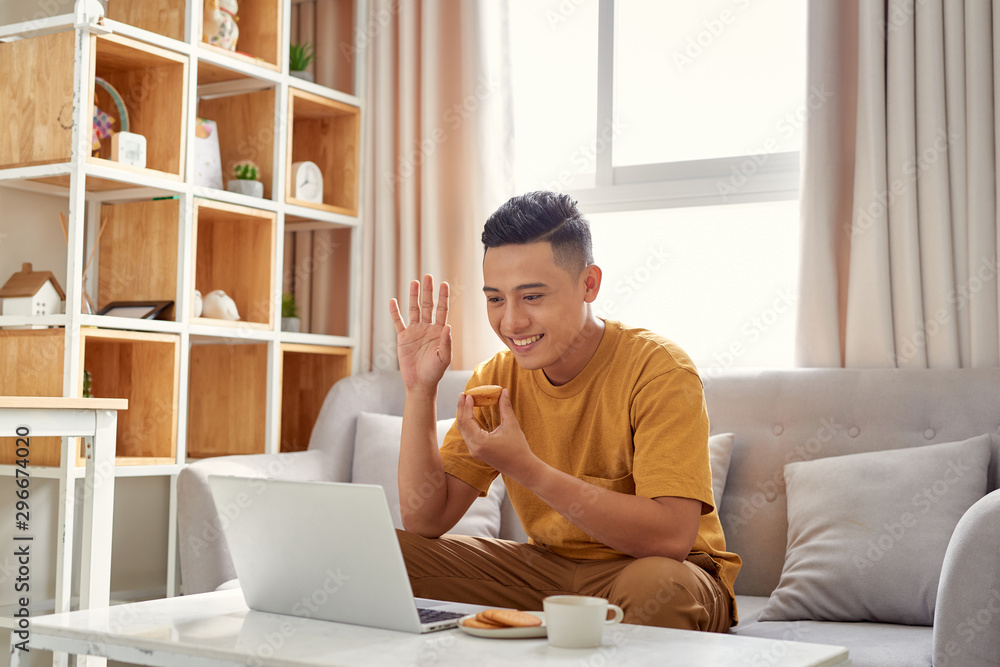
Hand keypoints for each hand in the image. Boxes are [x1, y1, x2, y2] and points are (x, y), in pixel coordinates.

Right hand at [389, 274, 451, 390]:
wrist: (420, 383)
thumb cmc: (435, 372)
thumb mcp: (444, 358)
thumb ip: (446, 342)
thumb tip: (447, 326)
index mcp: (439, 331)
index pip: (442, 310)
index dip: (443, 297)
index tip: (444, 284)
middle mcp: (427, 328)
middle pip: (428, 305)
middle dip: (428, 291)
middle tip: (428, 276)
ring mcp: (414, 331)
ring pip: (414, 310)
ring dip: (413, 296)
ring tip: (414, 282)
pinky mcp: (403, 337)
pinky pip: (398, 322)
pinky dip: (395, 312)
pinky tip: (393, 301)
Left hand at [455, 389, 537, 479]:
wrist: (522, 468)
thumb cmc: (518, 448)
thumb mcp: (512, 425)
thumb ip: (505, 407)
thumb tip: (503, 391)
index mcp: (480, 442)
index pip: (467, 420)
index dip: (466, 406)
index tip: (468, 394)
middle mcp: (474, 448)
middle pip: (462, 425)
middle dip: (461, 409)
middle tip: (463, 395)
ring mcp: (474, 451)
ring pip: (463, 431)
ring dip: (463, 416)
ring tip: (465, 402)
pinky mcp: (477, 453)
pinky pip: (468, 436)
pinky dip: (467, 424)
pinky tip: (470, 415)